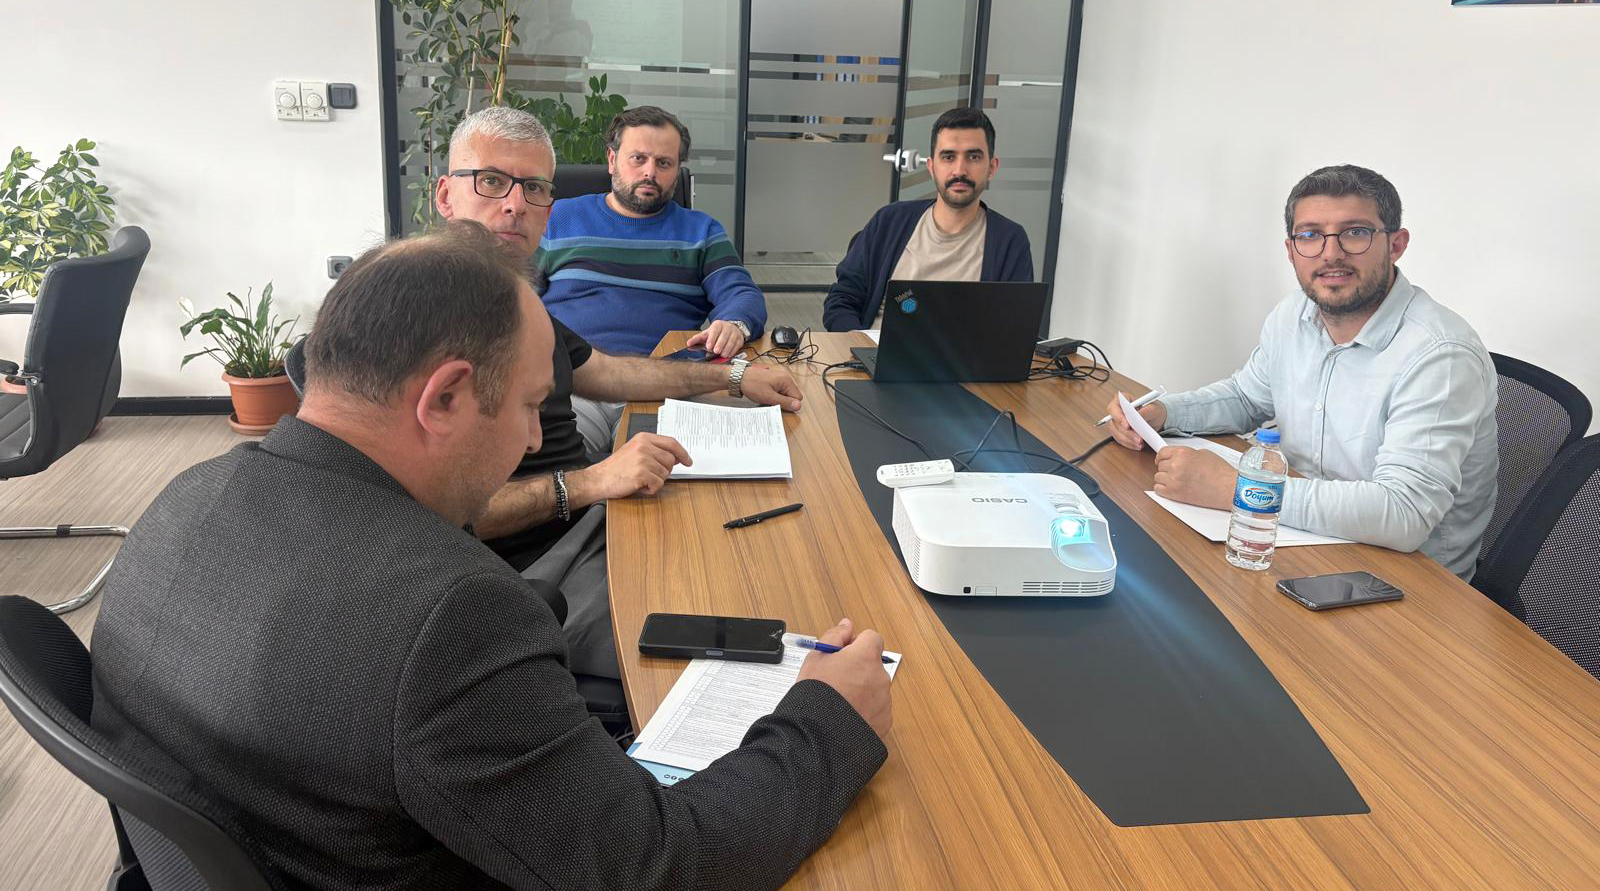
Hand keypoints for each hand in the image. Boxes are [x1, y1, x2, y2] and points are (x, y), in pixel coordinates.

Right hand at [568, 432, 691, 502]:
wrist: (599, 479)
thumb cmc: (616, 468)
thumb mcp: (634, 450)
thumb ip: (653, 450)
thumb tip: (675, 457)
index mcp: (643, 438)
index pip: (671, 442)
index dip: (682, 453)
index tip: (688, 461)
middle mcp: (644, 446)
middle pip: (670, 460)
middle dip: (665, 471)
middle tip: (651, 475)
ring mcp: (643, 459)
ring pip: (665, 474)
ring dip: (656, 481)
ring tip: (640, 480)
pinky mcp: (642, 474)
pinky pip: (658, 485)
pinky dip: (651, 489)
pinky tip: (639, 486)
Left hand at [686, 320, 747, 358]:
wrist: (730, 329)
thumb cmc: (717, 333)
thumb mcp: (707, 334)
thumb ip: (698, 339)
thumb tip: (688, 343)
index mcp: (718, 325)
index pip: (715, 330)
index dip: (712, 338)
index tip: (709, 346)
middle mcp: (727, 327)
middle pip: (724, 336)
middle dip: (720, 344)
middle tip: (716, 351)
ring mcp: (735, 333)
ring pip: (732, 341)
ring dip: (727, 349)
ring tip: (722, 354)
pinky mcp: (740, 339)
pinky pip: (737, 345)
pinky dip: (732, 351)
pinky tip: (728, 355)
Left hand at [737, 363, 802, 411]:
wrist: (739, 377)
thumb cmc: (752, 385)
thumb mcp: (769, 397)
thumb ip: (785, 402)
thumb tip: (798, 406)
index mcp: (786, 380)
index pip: (798, 397)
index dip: (788, 404)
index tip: (777, 403)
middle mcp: (785, 377)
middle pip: (792, 395)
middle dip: (783, 400)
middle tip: (771, 399)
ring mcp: (780, 377)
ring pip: (786, 393)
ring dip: (778, 398)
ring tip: (767, 396)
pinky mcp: (775, 378)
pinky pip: (780, 390)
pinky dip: (775, 394)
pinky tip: (766, 393)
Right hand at [796, 618, 892, 739]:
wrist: (817, 736)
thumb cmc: (815, 695)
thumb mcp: (816, 658)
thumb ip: (834, 636)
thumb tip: (847, 625)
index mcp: (866, 657)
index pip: (872, 638)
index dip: (856, 644)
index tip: (842, 654)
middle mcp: (881, 676)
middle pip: (873, 664)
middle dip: (858, 669)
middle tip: (835, 681)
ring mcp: (885, 701)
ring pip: (875, 688)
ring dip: (862, 690)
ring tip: (839, 702)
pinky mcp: (885, 722)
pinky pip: (877, 709)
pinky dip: (865, 710)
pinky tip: (846, 716)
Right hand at [1105, 395, 1167, 450]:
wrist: (1156, 418)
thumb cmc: (1153, 410)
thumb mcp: (1154, 408)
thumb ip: (1146, 411)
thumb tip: (1138, 415)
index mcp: (1122, 400)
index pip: (1114, 408)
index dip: (1119, 417)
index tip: (1127, 425)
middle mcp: (1116, 411)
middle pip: (1114, 423)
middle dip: (1127, 432)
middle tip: (1138, 438)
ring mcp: (1116, 422)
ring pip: (1116, 433)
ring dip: (1128, 440)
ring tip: (1140, 443)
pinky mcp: (1119, 432)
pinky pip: (1120, 440)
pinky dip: (1129, 444)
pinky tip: (1137, 445)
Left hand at [1152, 446, 1234, 509]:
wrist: (1228, 489)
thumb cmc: (1220, 472)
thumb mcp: (1203, 454)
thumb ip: (1186, 454)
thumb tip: (1177, 457)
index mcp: (1182, 453)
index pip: (1162, 453)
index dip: (1162, 457)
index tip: (1162, 459)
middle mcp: (1176, 465)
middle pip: (1160, 465)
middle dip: (1167, 468)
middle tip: (1177, 471)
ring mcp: (1173, 480)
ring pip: (1158, 477)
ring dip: (1165, 478)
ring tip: (1178, 480)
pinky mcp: (1174, 494)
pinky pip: (1158, 490)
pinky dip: (1163, 489)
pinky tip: (1173, 488)